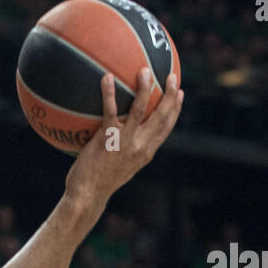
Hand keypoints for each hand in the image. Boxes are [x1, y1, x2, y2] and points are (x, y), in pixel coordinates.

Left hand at [64, 68, 182, 211]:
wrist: (87, 196)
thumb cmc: (99, 182)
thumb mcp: (120, 166)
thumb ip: (127, 150)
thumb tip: (122, 134)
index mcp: (146, 152)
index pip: (167, 127)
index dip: (175, 109)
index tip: (180, 93)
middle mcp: (141, 146)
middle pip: (162, 116)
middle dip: (170, 94)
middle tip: (172, 75)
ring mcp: (125, 142)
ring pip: (141, 110)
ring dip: (145, 88)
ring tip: (145, 71)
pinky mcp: (107, 139)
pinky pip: (111, 111)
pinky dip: (109, 93)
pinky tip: (106, 78)